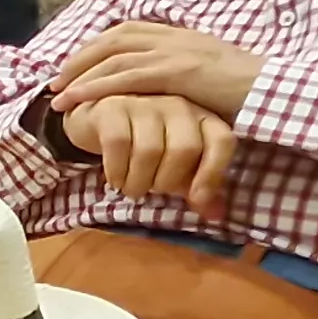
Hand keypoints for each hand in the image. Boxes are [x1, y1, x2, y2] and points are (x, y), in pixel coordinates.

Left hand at [54, 20, 265, 121]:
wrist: (272, 92)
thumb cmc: (240, 91)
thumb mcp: (203, 75)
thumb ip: (176, 74)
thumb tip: (151, 89)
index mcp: (179, 35)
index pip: (127, 31)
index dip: (96, 46)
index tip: (74, 65)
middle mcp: (174, 37)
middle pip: (113, 38)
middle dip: (80, 58)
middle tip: (56, 80)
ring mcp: (175, 52)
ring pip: (114, 57)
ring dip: (80, 75)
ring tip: (57, 96)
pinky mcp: (178, 72)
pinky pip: (127, 77)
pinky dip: (96, 88)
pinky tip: (76, 100)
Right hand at [67, 91, 240, 220]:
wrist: (96, 123)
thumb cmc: (141, 145)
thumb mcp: (173, 166)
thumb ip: (194, 187)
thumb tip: (215, 215)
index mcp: (201, 118)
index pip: (221, 141)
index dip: (212, 173)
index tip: (196, 200)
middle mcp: (177, 106)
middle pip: (185, 149)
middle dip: (166, 181)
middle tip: (152, 190)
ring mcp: (145, 103)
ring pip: (150, 150)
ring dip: (138, 181)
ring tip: (131, 189)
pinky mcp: (112, 109)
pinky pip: (118, 144)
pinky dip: (116, 171)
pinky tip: (114, 179)